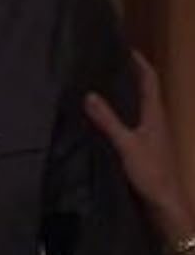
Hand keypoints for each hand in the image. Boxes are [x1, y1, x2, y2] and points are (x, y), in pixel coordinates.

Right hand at [84, 51, 193, 238]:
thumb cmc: (152, 174)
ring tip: (100, 87)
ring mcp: (152, 137)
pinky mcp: (145, 151)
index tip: (123, 47)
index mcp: (156, 114)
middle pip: (144, 91)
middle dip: (128, 75)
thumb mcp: (127, 145)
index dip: (139, 62)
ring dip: (124, 96)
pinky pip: (131, 124)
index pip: (150, 79)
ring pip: (138, 108)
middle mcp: (156, 121)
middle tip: (105, 64)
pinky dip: (120, 116)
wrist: (165, 207)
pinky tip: (103, 121)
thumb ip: (108, 121)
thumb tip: (89, 94)